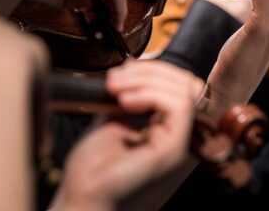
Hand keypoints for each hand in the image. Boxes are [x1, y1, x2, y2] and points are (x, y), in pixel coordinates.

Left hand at [52, 60, 204, 210]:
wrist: (81, 197)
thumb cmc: (92, 170)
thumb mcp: (111, 121)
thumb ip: (128, 100)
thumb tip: (133, 71)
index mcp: (166, 130)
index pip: (180, 87)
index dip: (154, 71)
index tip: (122, 71)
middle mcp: (178, 136)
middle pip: (187, 84)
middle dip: (151, 70)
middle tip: (116, 78)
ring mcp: (178, 143)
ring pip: (184, 90)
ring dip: (147, 79)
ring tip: (116, 87)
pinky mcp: (174, 148)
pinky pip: (179, 106)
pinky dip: (152, 93)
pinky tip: (126, 100)